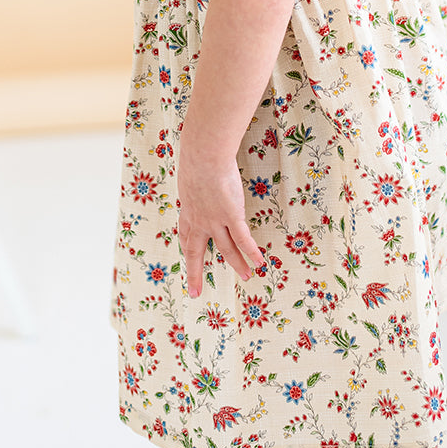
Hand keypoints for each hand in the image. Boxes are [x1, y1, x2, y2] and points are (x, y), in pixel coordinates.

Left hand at [177, 135, 264, 297]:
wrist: (204, 155)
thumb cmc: (198, 155)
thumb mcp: (190, 170)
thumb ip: (195, 175)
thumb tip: (197, 164)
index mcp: (189, 208)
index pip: (186, 233)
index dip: (188, 247)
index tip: (188, 257)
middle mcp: (200, 219)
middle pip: (196, 251)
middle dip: (195, 272)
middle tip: (195, 292)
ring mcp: (215, 220)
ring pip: (226, 248)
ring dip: (236, 263)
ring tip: (246, 276)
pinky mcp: (232, 215)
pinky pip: (243, 238)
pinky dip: (251, 252)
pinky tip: (259, 263)